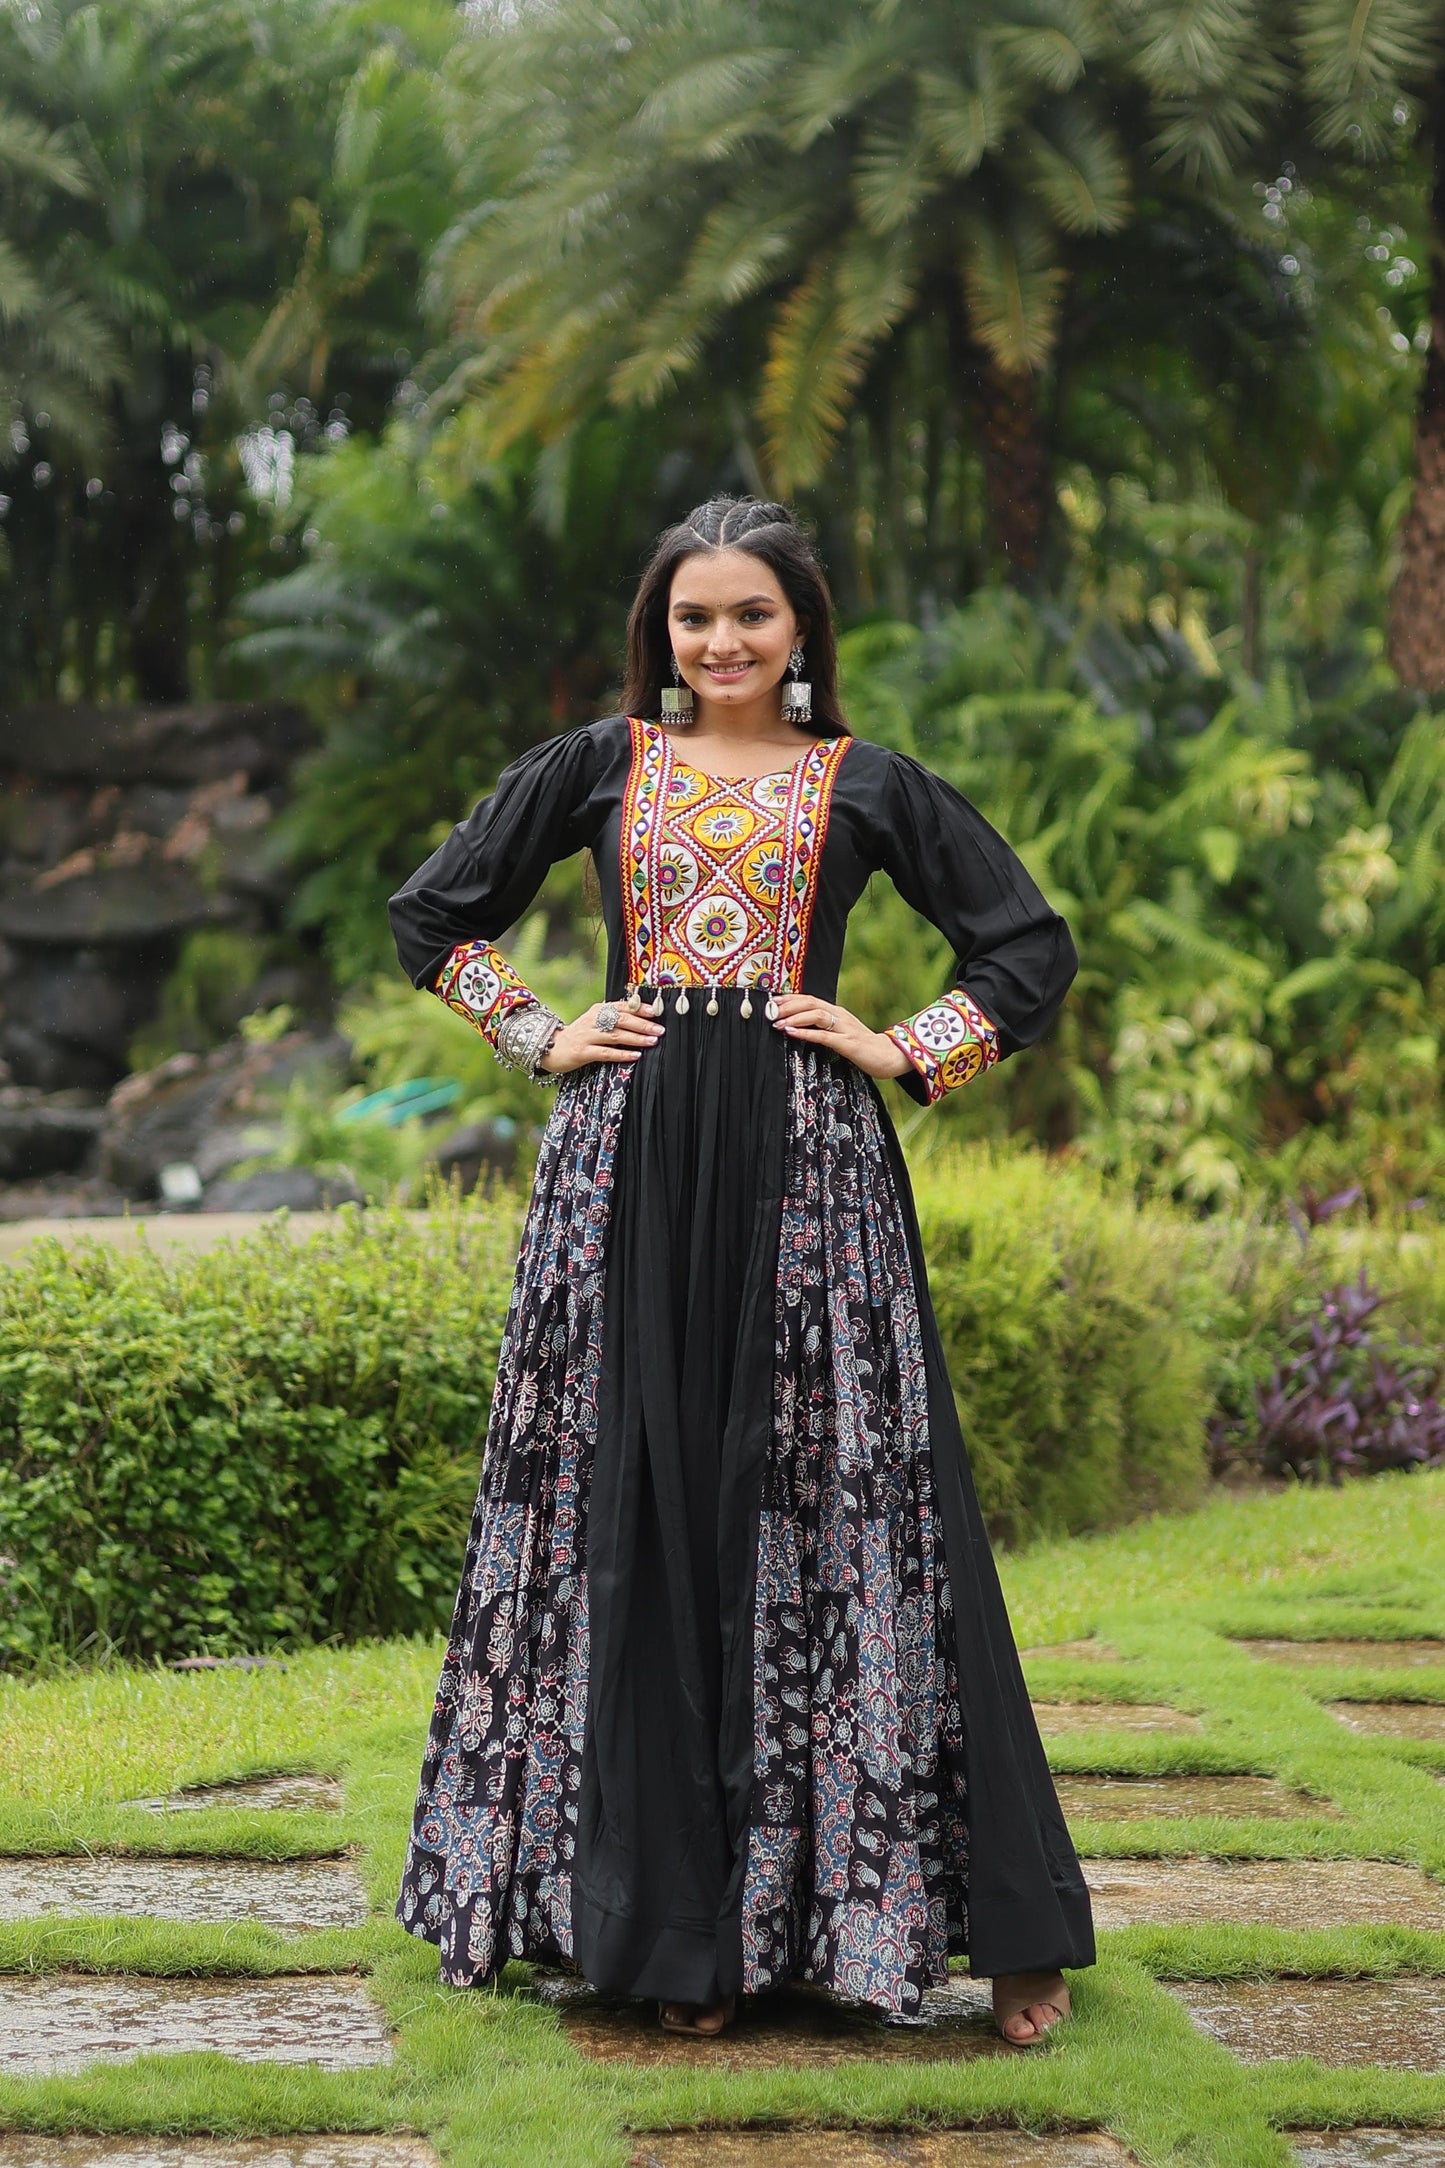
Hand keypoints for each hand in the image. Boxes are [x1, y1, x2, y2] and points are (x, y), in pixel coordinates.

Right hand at [540, 1000, 663, 1072]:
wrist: (551, 1048)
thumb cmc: (579, 1035)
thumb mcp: (594, 1021)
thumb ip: (612, 1017)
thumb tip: (638, 1012)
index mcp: (597, 1010)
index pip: (621, 1006)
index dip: (639, 1008)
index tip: (656, 1012)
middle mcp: (592, 1020)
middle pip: (621, 1020)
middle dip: (642, 1024)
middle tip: (660, 1029)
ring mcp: (587, 1036)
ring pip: (616, 1036)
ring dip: (636, 1038)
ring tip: (652, 1041)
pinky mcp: (583, 1052)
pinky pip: (606, 1053)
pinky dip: (622, 1054)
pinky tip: (635, 1055)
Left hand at [770, 993, 912, 1079]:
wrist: (888, 1056)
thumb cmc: (862, 1046)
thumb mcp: (841, 1033)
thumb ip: (825, 1028)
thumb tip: (801, 1027)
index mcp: (837, 1012)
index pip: (810, 999)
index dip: (791, 998)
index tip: (773, 1001)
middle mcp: (840, 1015)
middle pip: (810, 1002)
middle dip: (788, 1005)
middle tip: (770, 1011)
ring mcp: (845, 1028)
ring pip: (816, 1014)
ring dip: (794, 1017)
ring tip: (777, 1022)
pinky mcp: (848, 1042)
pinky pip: (823, 1035)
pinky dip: (805, 1032)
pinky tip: (791, 1033)